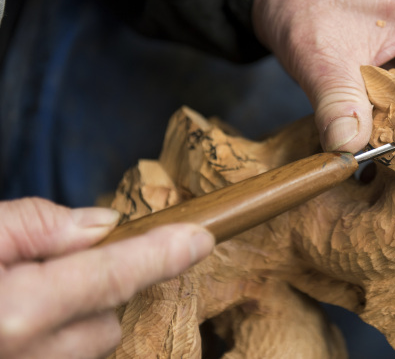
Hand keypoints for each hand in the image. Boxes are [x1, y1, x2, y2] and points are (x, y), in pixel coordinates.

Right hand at [0, 198, 213, 357]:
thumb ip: (39, 225)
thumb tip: (103, 225)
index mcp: (18, 314)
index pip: (113, 277)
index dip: (161, 255)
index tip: (200, 239)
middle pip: (109, 323)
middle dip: (98, 290)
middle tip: (46, 267)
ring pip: (90, 347)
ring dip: (76, 320)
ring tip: (20, 299)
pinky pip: (67, 356)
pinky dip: (58, 339)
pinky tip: (20, 324)